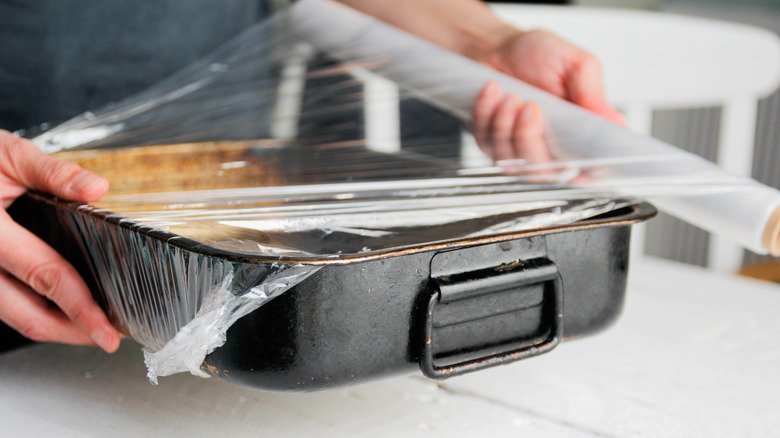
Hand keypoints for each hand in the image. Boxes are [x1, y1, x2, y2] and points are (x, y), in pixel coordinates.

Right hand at [0, 130, 119, 351]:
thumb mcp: (7, 155)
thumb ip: (52, 172)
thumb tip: (95, 188)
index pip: (45, 276)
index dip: (82, 308)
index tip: (108, 331)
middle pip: (29, 317)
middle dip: (74, 333)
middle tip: (112, 335)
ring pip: (14, 317)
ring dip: (56, 326)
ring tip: (93, 325)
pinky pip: (4, 305)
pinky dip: (34, 310)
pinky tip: (61, 305)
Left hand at [471, 29, 623, 171]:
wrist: (499, 45)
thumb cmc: (539, 55)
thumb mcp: (576, 64)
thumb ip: (592, 93)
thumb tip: (616, 122)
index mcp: (579, 135)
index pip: (591, 173)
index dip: (588, 174)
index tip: (574, 154)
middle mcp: (550, 150)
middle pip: (544, 170)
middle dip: (530, 137)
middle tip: (530, 106)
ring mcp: (518, 151)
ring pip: (511, 161)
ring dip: (506, 125)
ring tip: (511, 95)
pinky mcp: (489, 144)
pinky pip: (485, 143)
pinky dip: (487, 114)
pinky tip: (493, 91)